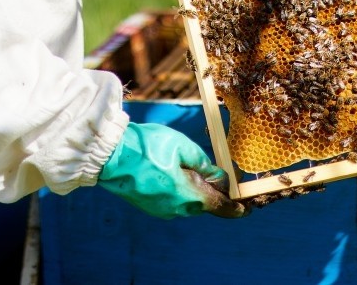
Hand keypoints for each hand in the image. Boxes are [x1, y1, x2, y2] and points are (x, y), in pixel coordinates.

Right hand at [97, 123, 245, 218]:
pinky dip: (179, 188)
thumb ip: (204, 163)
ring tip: (188, 166)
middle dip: (213, 190)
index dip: (235, 208)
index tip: (247, 208)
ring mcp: (161, 210)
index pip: (220, 207)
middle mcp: (176, 209)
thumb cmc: (146, 147)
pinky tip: (171, 170)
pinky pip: (172, 199)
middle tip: (218, 174)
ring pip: (187, 200)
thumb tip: (217, 175)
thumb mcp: (182, 146)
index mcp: (189, 196)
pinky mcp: (150, 206)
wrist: (109, 156)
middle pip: (204, 202)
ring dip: (193, 187)